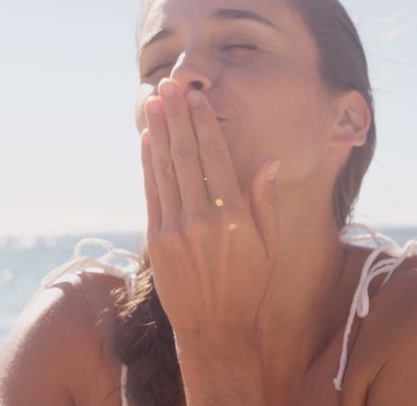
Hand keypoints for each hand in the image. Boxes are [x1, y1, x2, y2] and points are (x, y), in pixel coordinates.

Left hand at [140, 78, 281, 347]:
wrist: (216, 329)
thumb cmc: (249, 286)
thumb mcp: (269, 245)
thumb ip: (265, 201)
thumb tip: (267, 161)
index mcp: (233, 217)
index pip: (214, 158)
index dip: (203, 124)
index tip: (196, 98)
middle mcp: (201, 219)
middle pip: (185, 155)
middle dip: (176, 117)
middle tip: (168, 85)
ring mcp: (174, 229)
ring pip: (164, 169)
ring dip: (157, 132)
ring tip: (153, 102)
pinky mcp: (156, 240)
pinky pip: (151, 192)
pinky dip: (148, 164)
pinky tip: (147, 141)